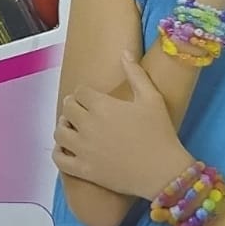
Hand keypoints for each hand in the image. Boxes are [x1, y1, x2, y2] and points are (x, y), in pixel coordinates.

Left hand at [53, 53, 192, 199]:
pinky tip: (68, 150)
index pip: (80, 92)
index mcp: (102, 106)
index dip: (85, 93)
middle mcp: (88, 125)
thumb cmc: (160, 133)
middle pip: (68, 108)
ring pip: (59, 133)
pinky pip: (60, 160)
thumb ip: (136, 73)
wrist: (165, 172)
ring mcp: (84, 149)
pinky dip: (59, 153)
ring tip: (74, 128)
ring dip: (64, 127)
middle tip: (82, 111)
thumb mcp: (152, 98)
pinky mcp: (85, 171)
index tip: (91, 99)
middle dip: (73, 107)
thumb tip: (124, 52)